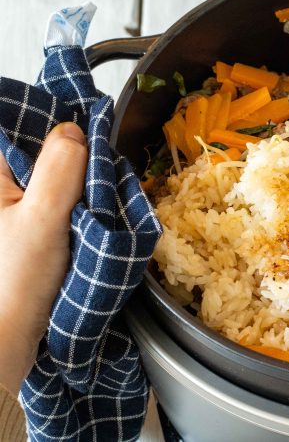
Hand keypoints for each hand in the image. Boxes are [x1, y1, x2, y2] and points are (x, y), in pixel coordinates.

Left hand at [0, 123, 86, 395]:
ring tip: (97, 202)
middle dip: (74, 163)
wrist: (4, 338)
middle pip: (40, 155)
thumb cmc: (14, 282)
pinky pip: (53, 205)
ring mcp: (11, 212)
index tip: (92, 140)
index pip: (23, 130)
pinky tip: (87, 221)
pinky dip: (73, 209)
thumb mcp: (43, 219)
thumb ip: (60, 171)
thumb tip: (74, 130)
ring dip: (77, 188)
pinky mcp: (22, 232)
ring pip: (51, 181)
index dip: (60, 131)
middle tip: (100, 180)